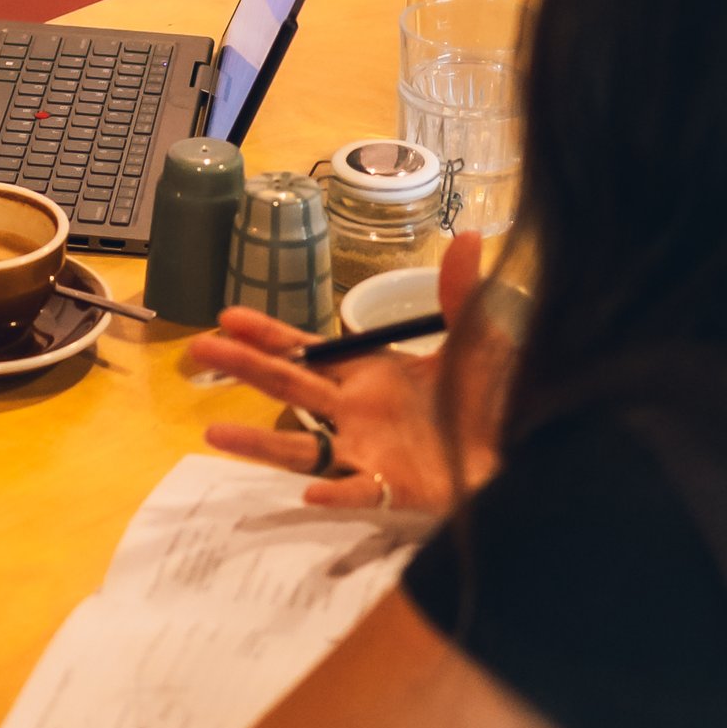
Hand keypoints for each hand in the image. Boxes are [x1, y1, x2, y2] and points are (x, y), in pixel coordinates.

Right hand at [187, 231, 504, 515]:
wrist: (526, 450)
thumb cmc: (496, 399)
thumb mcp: (478, 341)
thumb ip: (461, 295)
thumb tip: (466, 236)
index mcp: (371, 373)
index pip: (307, 352)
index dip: (268, 335)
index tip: (228, 317)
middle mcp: (357, 412)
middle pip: (290, 388)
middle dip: (246, 367)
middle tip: (200, 349)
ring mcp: (369, 451)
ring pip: (302, 447)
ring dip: (259, 441)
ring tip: (214, 433)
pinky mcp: (394, 487)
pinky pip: (358, 491)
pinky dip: (336, 491)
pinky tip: (312, 491)